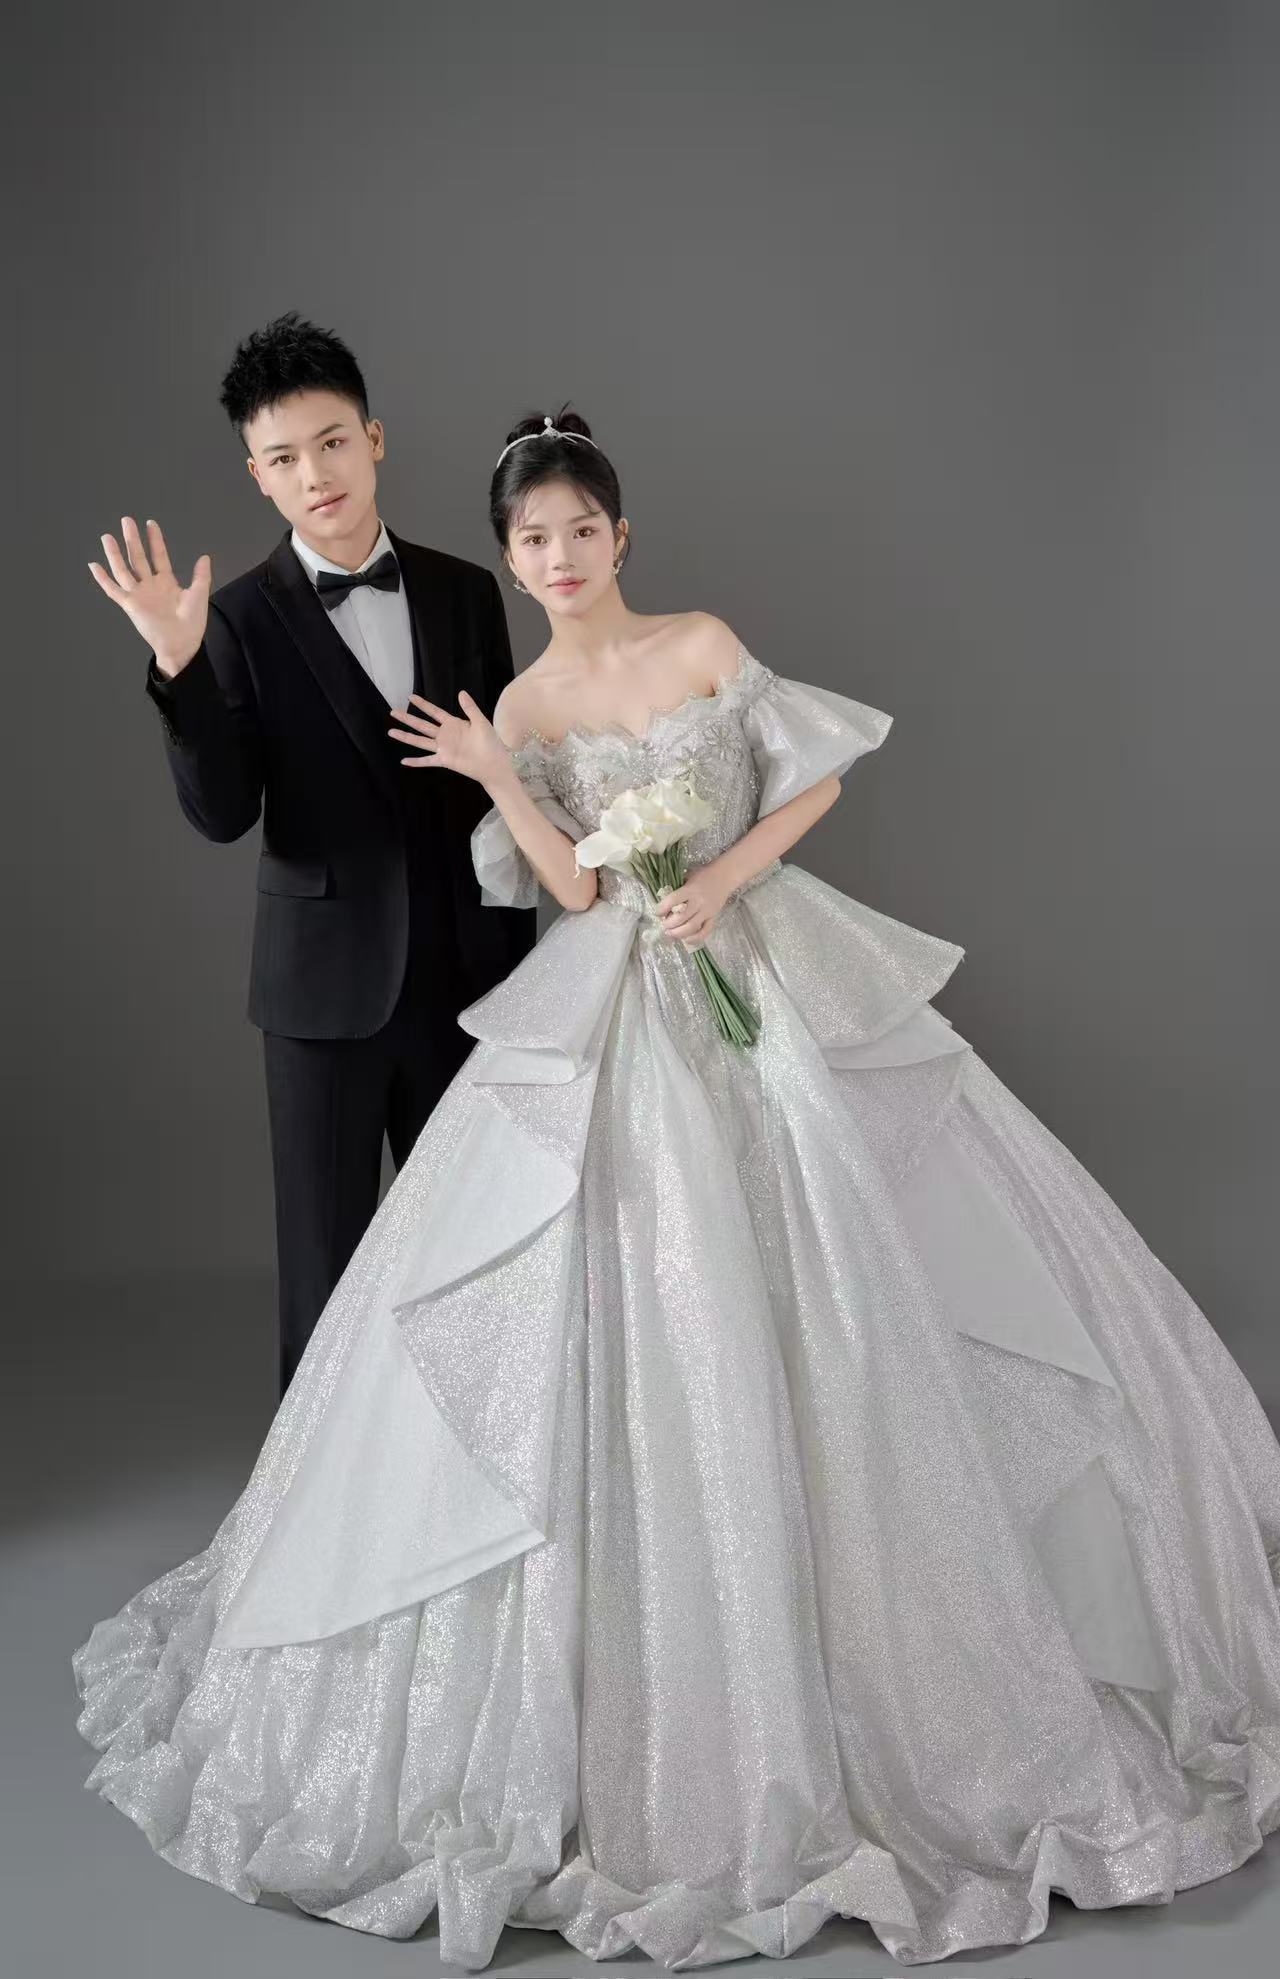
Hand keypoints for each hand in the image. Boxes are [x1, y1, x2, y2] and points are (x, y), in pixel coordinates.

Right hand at [88, 517, 210, 675]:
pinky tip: (94, 565)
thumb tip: (205, 557)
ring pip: (123, 569)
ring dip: (115, 553)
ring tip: (108, 536)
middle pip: (138, 557)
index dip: (155, 540)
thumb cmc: (192, 623)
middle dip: (133, 539)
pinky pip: (113, 590)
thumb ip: (201, 576)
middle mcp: (150, 586)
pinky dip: (103, 578)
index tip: (151, 523)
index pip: (158, 556)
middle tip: (127, 520)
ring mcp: (139, 594)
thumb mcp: (199, 595)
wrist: (182, 643)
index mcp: (166, 583)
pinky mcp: (130, 605)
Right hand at [388, 690, 513, 786]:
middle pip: (422, 725)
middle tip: (393, 712)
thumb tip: (461, 692)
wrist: (494, 763)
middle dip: (408, 718)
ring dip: (406, 737)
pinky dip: (416, 762)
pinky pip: (427, 761)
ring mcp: (443, 748)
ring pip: (420, 741)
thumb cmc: (491, 742)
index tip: (410, 697)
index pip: (434, 712)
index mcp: (453, 724)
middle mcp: (445, 735)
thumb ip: (470, 708)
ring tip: (391, 732)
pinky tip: (404, 761)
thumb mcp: (481, 722)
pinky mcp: (444, 760)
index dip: (423, 705)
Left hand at [656, 865, 729, 948]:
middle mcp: (699, 902)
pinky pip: (705, 931)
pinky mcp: (713, 917)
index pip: (673, 900)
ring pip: (692, 927)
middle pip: (681, 917)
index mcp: (690, 889)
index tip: (657, 912)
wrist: (724, 876)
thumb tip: (663, 901)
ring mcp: (707, 911)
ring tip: (670, 933)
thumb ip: (677, 888)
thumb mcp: (688, 877)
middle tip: (663, 925)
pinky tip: (686, 940)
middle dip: (669, 924)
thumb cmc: (704, 875)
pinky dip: (695, 938)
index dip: (662, 908)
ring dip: (678, 933)